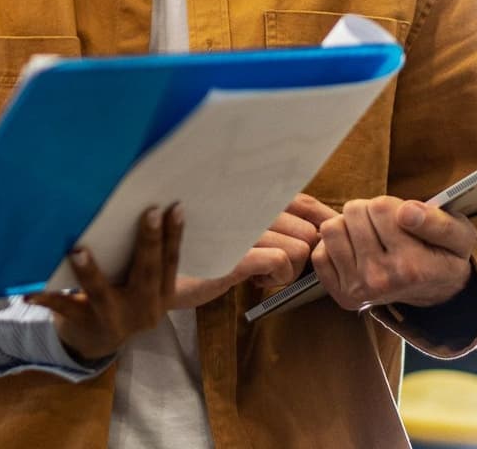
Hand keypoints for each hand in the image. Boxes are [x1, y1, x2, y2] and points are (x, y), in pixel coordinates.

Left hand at [31, 204, 182, 361]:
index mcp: (162, 296)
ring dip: (90, 272)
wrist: (94, 341)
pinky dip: (46, 298)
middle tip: (148, 212)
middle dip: (149, 242)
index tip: (175, 207)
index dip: (174, 235)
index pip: (170, 262)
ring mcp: (113, 319)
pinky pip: (64, 307)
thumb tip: (155, 208)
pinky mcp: (84, 322)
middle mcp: (143, 309)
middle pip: (147, 273)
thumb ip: (150, 260)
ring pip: (102, 292)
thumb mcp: (143, 286)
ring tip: (78, 251)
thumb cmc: (120, 297)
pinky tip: (28, 293)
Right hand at [171, 197, 324, 307]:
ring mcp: (241, 228)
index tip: (310, 245)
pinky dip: (276, 278)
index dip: (316, 226)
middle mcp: (247, 205)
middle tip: (272, 263)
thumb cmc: (202, 250)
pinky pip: (281, 262)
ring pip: (300, 249)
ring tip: (258, 271)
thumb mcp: (237, 226)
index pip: (306, 204)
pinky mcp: (234, 255)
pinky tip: (253, 279)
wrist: (159, 273)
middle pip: (309, 232)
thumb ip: (270, 220)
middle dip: (299, 255)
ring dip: (287, 270)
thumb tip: (317, 227)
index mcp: (250, 195)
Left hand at [311, 195, 475, 311]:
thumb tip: (406, 212)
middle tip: (386, 228)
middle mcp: (382, 280)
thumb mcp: (459, 236)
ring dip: (348, 226)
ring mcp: (359, 289)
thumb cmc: (445, 256)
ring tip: (370, 237)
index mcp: (411, 266)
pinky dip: (334, 247)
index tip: (404, 219)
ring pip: (331, 229)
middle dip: (369, 212)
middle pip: (353, 212)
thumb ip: (438, 222)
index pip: (380, 206)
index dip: (391, 204)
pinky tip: (355, 251)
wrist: (435, 291)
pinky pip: (319, 254)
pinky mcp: (342, 294)